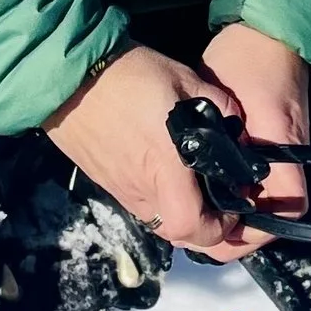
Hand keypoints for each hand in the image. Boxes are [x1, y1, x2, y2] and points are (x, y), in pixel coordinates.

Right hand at [41, 30, 310, 257]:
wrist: (70, 76)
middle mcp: (141, 188)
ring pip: (161, 223)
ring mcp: (121, 189)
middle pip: (179, 234)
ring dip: (186, 216)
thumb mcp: (186, 81)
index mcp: (164, 167)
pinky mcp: (108, 183)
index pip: (192, 225)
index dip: (220, 228)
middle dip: (207, 229)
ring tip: (203, 192)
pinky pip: (143, 207)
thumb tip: (241, 131)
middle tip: (225, 206)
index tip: (237, 208)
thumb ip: (220, 108)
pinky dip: (165, 203)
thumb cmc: (130, 76)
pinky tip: (174, 179)